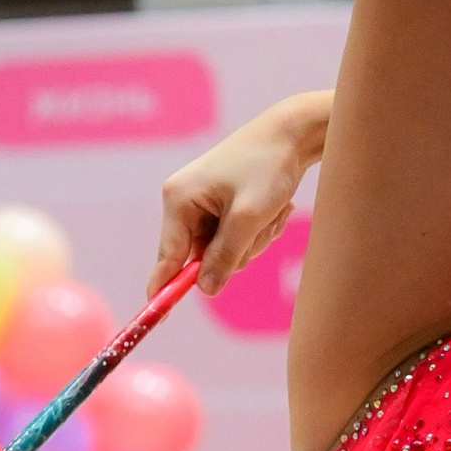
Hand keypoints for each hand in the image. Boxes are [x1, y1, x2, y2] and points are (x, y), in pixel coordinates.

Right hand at [150, 95, 327, 298]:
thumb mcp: (249, 217)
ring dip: (254, 241)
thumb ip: (226, 255)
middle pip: (202, 257)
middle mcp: (184, 201)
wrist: (294, 132)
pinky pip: (237, 236)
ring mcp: (203, 202)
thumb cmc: (269, 168)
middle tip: (260, 229)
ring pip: (225, 250)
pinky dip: (259, 230)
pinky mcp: (222, 204)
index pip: (169, 256)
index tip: (157, 317)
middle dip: (237, 252)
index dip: (165, 288)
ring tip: (272, 212)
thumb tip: (206, 290)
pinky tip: (275, 207)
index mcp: (179, 199)